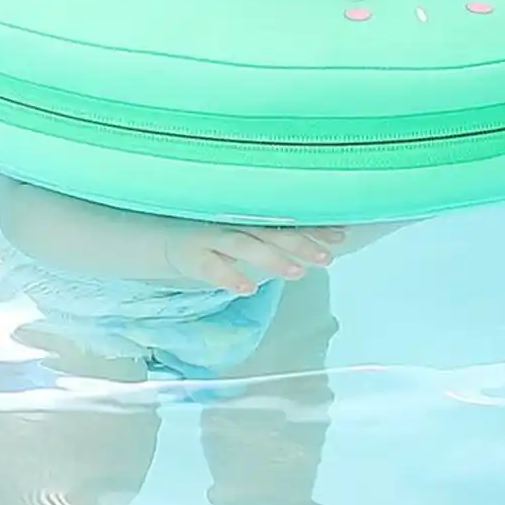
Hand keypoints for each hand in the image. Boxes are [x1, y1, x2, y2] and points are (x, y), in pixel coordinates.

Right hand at [162, 222, 344, 293]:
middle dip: (299, 244)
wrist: (165, 233)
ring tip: (297, 272)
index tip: (340, 235)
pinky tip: (246, 288)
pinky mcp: (193, 254)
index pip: (287, 221)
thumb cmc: (216, 233)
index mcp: (250, 216)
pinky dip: (228, 275)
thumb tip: (318, 244)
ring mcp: (213, 236)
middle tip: (326, 257)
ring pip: (245, 246)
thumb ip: (275, 236)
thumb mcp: (246, 231)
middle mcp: (235, 222)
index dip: (313, 229)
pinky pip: (211, 266)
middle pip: (271, 232)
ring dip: (272, 258)